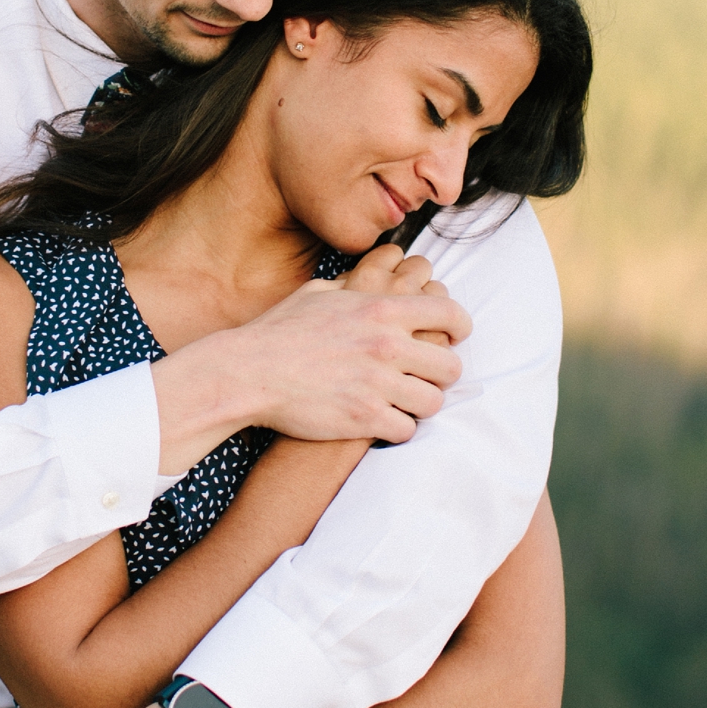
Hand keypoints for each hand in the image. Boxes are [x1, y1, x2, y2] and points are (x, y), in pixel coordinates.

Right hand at [152, 243, 472, 466]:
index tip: (455, 337)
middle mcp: (387, 345)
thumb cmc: (278, 332)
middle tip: (427, 378)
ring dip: (420, 403)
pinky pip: (407, 429)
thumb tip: (374, 278)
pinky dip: (397, 427)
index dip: (460, 328)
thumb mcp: (320, 293)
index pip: (451, 314)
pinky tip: (382, 421)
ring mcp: (378, 384)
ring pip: (433, 402)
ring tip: (404, 401)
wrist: (246, 373)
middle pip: (451, 366)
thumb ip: (357, 289)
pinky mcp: (365, 418)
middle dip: (441, 374)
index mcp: (382, 309)